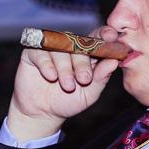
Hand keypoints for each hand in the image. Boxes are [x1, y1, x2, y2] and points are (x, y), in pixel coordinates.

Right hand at [6, 26, 119, 140]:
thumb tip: (114, 61)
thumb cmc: (69, 101)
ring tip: (68, 85)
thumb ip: (101, 77)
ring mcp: (51, 48)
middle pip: (78, 43)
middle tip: (84, 79)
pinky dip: (47, 64)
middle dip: (83, 62)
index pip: (97, 37)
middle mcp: (69, 47)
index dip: (104, 34)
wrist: (43, 114)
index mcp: (87, 53)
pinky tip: (51, 76)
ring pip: (60, 48)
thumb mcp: (90, 93)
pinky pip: (41, 52)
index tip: (110, 37)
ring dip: (66, 68)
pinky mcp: (33, 53)